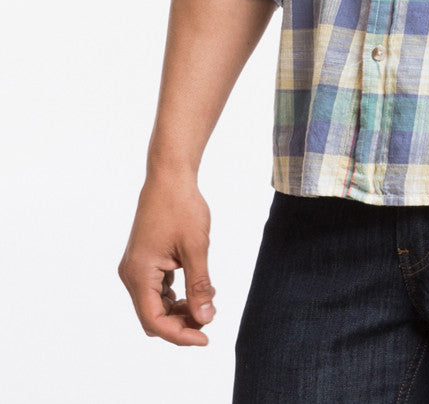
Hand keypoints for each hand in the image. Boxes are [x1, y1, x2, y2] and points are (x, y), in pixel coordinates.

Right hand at [118, 175, 215, 345]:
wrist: (170, 177)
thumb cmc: (182, 207)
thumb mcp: (196, 247)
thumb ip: (199, 285)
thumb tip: (205, 318)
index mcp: (138, 273)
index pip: (154, 320)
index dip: (180, 335)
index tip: (206, 338)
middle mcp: (131, 274)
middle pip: (152, 316)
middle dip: (179, 324)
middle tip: (209, 322)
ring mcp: (136, 267)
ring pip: (154, 304)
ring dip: (178, 310)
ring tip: (207, 303)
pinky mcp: (144, 261)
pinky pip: (157, 289)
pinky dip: (175, 295)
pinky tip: (198, 289)